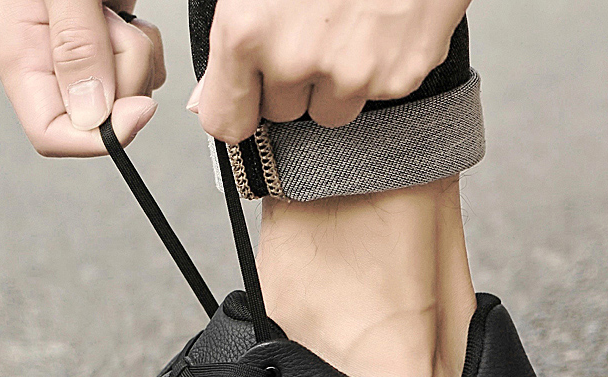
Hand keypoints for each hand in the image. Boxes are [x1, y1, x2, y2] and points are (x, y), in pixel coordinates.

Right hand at [0, 0, 165, 156]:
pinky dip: (146, 52)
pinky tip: (132, 20)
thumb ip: (77, 47)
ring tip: (122, 15)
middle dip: (124, 81)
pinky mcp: (101, 46)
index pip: (49, 133)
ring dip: (138, 61)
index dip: (97, 137)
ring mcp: (72, 54)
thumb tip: (91, 118)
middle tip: (121, 29)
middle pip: (93, 117)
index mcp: (17, 50)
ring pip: (119, 98)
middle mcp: (42, 60)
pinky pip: (135, 77)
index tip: (137, 111)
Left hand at [188, 0, 470, 142]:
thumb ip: (232, 40)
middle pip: (281, 113)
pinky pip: (376, 95)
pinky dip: (377, 68)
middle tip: (311, 30)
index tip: (245, 99)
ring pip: (330, 111)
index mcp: (248, 30)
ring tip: (348, 25)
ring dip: (334, 83)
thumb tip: (207, 99)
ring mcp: (353, 74)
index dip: (237, 108)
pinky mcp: (399, 77)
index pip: (226, 122)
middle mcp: (297, 60)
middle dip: (291, 83)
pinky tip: (380, 24)